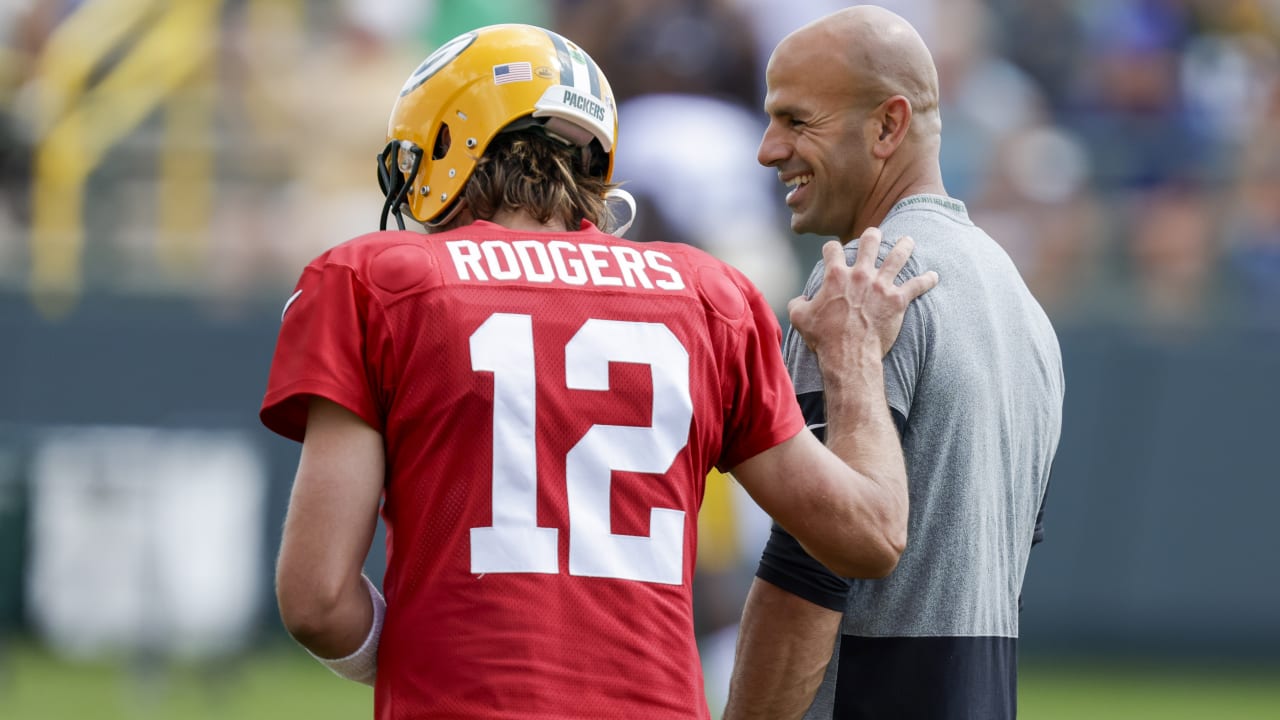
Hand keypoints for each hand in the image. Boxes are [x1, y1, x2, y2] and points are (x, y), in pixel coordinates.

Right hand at [787, 227, 938, 358]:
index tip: (833, 251)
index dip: (831, 249)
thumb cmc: (823, 337)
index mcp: (835, 275)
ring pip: (897, 257)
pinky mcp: (897, 300)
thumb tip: (801, 299)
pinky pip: (917, 286)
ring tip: (908, 241)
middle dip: (872, 235)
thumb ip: (797, 302)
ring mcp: (881, 286)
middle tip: (875, 234)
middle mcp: (860, 274)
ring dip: (904, 247)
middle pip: (870, 243)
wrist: (848, 354)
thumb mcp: (799, 318)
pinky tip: (934, 276)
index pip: (832, 249)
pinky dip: (927, 280)